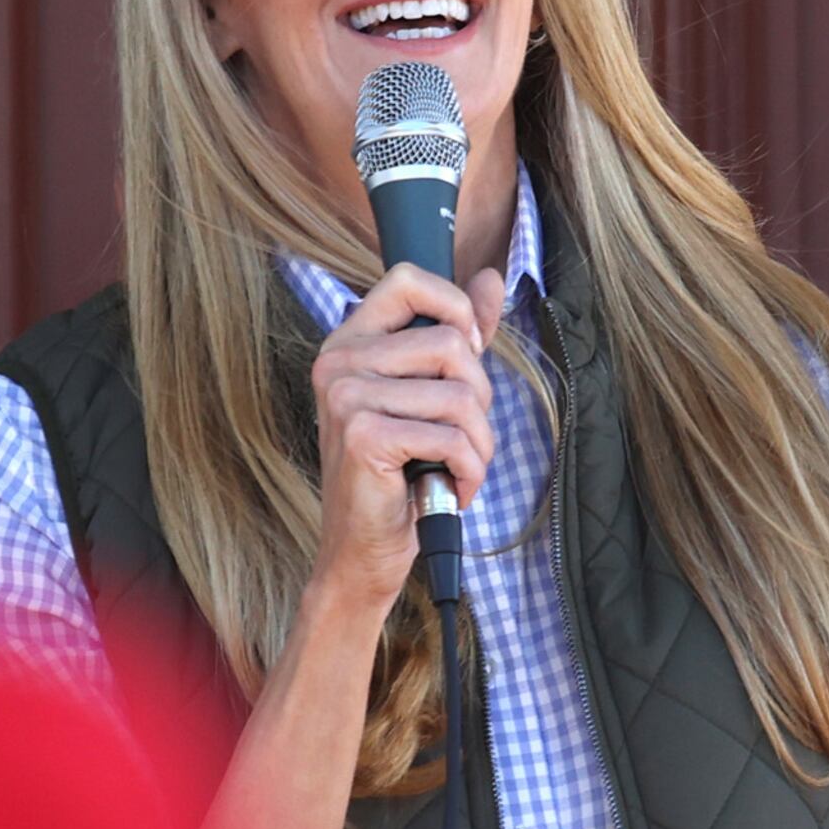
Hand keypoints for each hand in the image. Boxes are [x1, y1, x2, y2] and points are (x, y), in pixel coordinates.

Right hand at [303, 262, 508, 624]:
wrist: (364, 551)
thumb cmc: (399, 474)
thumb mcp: (430, 394)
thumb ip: (458, 333)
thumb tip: (490, 277)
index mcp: (349, 342)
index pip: (407, 279)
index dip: (454, 308)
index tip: (467, 354)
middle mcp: (338, 362)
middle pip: (451, 344)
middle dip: (478, 399)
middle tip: (460, 438)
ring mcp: (345, 397)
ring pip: (460, 395)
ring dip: (478, 444)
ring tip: (457, 468)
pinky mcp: (362, 435)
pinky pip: (452, 436)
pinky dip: (468, 469)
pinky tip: (449, 487)